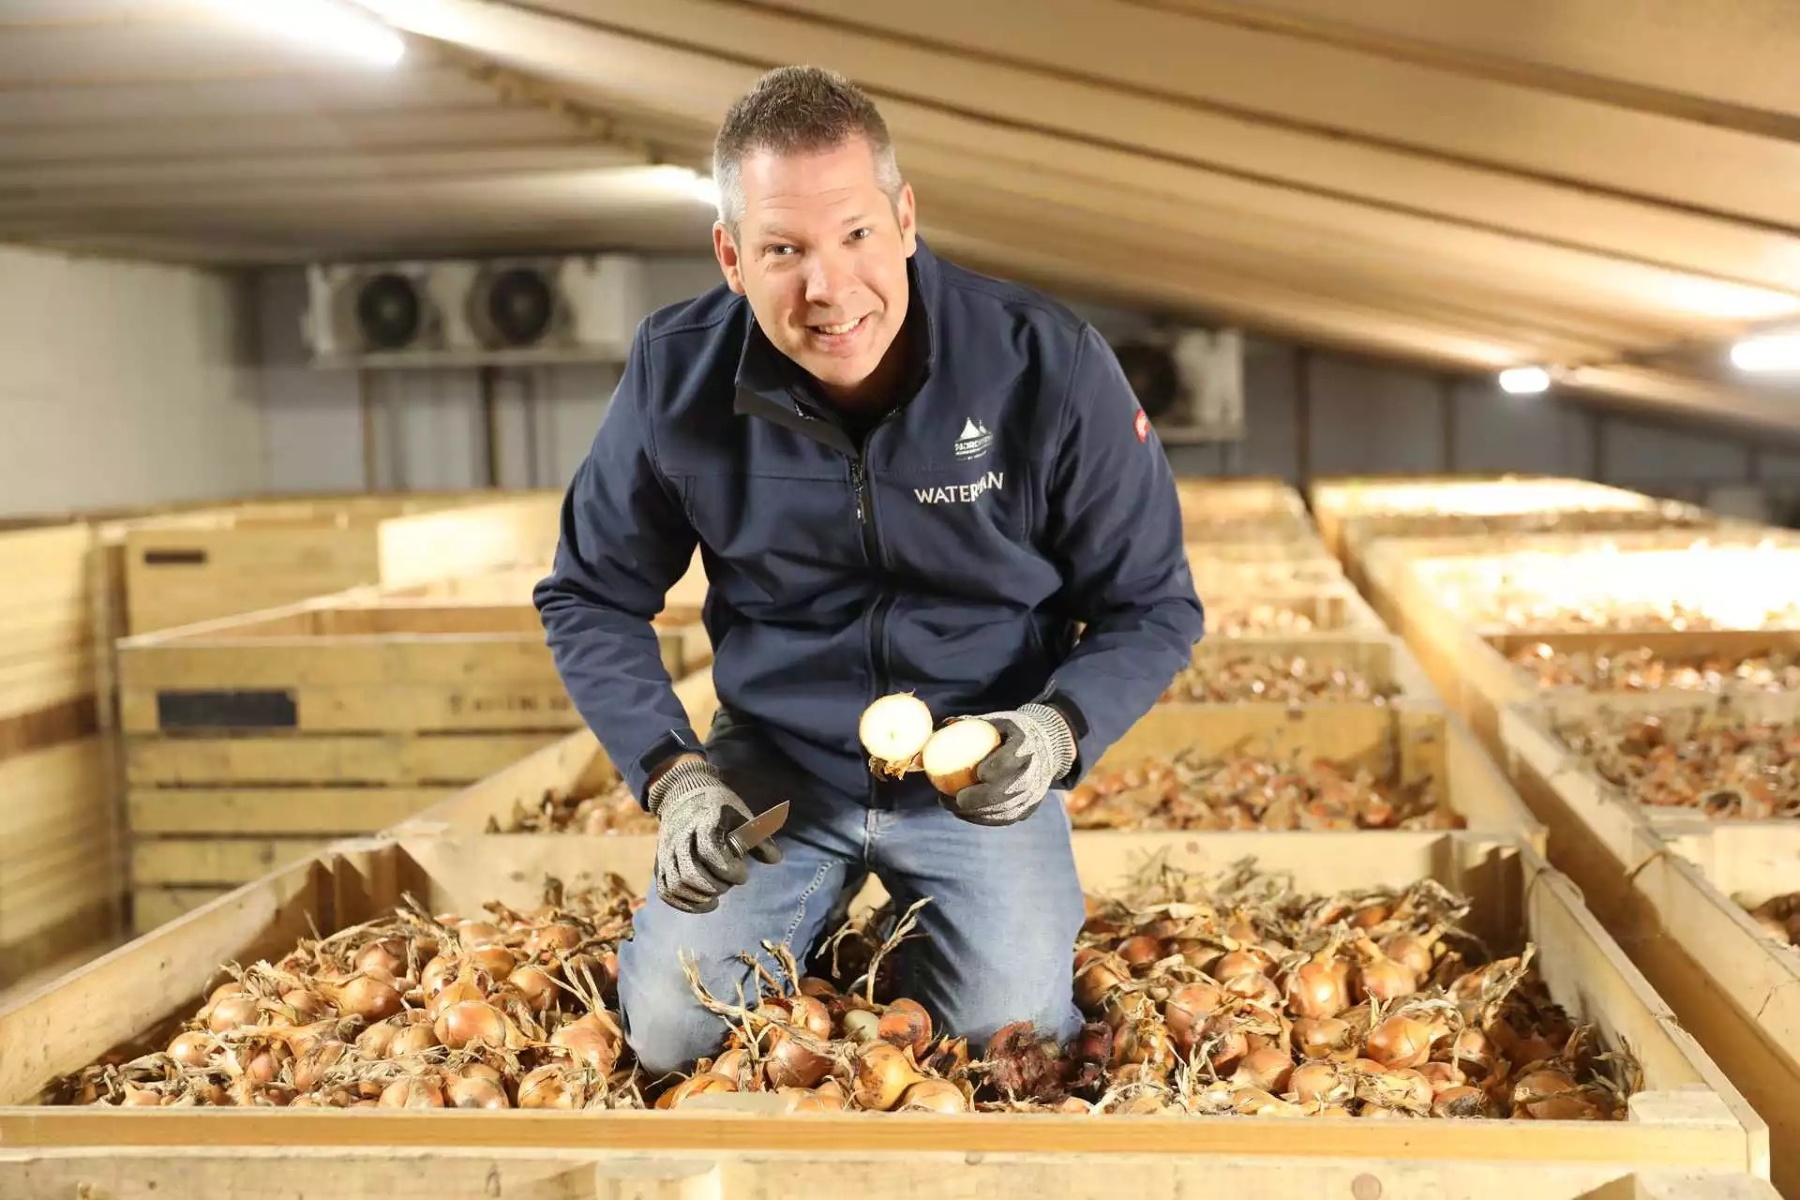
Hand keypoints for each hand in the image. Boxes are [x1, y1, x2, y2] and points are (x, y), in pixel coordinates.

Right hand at [646, 757, 782, 913]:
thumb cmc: (719, 807)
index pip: (709, 850)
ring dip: (699, 898)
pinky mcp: (660, 863)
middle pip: (690, 873)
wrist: (683, 794)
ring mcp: (666, 851)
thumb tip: (776, 859)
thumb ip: (759, 838)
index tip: (743, 874)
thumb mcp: (742, 815)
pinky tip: (705, 903)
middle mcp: (680, 836)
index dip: (728, 869)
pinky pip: (666, 891)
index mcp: (703, 821)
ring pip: (676, 885)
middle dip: (715, 887)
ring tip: (717, 895)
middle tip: (729, 884)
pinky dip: (685, 904)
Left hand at [942, 703, 1076, 826]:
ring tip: (950, 806)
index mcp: (1025, 746)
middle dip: (974, 800)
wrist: (1047, 744)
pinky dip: (983, 819)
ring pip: (1002, 811)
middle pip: (1003, 793)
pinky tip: (964, 814)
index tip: (975, 773)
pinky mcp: (1030, 807)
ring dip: (974, 813)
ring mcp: (1034, 793)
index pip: (1008, 763)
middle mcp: (1033, 772)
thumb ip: (970, 723)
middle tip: (952, 798)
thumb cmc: (1012, 731)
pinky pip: (1005, 819)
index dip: (991, 771)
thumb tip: (942, 726)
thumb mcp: (996, 721)